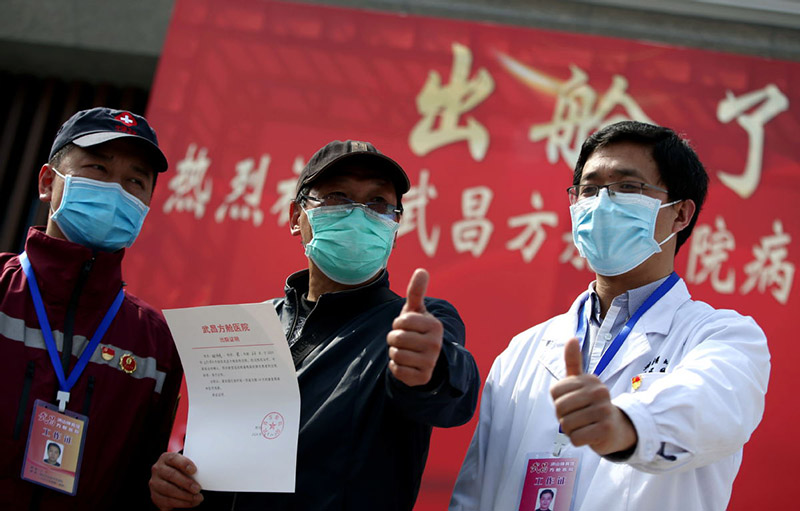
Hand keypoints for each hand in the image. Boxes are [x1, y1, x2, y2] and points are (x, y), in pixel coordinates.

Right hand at [149, 452, 203, 509]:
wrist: (168, 481)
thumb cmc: (180, 471)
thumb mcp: (183, 465)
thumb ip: (190, 466)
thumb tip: (206, 471)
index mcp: (165, 458)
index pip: (173, 458)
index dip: (184, 464)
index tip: (194, 470)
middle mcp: (157, 470)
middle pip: (171, 475)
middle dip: (186, 483)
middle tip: (198, 489)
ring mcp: (154, 483)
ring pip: (169, 490)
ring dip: (185, 496)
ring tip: (197, 498)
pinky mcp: (155, 496)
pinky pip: (168, 501)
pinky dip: (181, 503)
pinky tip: (191, 503)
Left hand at [386, 268, 443, 386]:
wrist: (424, 357)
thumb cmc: (416, 329)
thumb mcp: (415, 310)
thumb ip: (416, 291)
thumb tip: (421, 270)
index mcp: (435, 326)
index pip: (401, 321)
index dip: (398, 323)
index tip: (407, 326)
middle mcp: (436, 345)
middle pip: (396, 338)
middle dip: (393, 338)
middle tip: (403, 340)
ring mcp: (430, 363)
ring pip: (395, 354)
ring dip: (394, 352)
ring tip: (405, 351)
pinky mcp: (422, 378)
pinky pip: (396, 370)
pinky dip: (396, 367)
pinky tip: (406, 364)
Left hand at [549, 338, 637, 455]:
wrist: (616, 428)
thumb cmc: (592, 404)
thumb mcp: (581, 383)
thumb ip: (573, 362)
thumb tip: (572, 338)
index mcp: (590, 380)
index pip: (555, 392)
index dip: (558, 402)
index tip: (572, 402)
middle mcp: (599, 392)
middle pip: (559, 408)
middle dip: (563, 417)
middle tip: (577, 417)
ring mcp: (604, 410)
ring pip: (566, 425)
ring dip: (571, 430)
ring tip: (583, 425)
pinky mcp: (606, 429)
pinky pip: (576, 438)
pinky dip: (578, 440)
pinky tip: (588, 435)